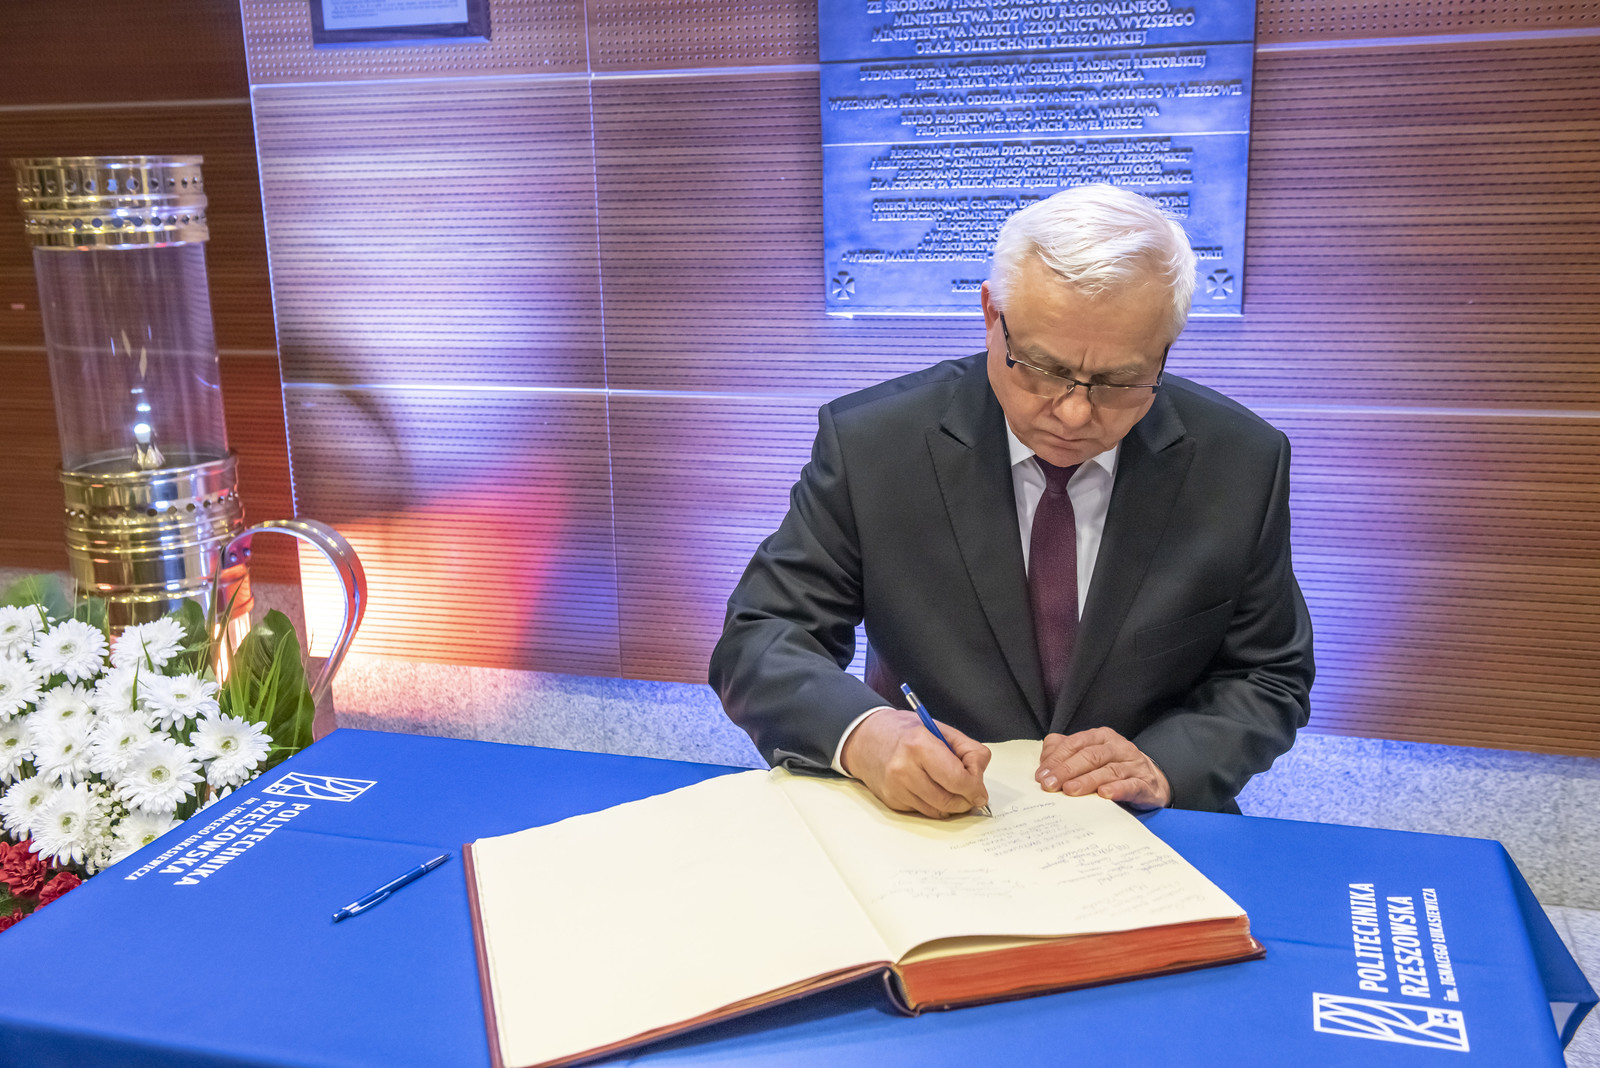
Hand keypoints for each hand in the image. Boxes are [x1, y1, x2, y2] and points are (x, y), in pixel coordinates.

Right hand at [840, 708, 990, 818]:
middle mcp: (905, 769)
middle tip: (971, 794)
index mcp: (920, 745)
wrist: (866, 739)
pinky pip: (924, 812)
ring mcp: (896, 788)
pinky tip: (930, 789)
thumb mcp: (940, 730)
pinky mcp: (892, 801)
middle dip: (966, 801)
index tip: (980, 791)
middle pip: (949, 800)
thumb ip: (968, 750)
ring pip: (938, 811)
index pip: (958, 779)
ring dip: (951, 806)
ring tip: (951, 790)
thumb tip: (979, 776)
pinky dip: (934, 805)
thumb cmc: (905, 732)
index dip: (975, 789)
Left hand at [1036, 727, 1170, 809]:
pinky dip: (1117, 789)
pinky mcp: (1145, 783)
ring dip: (1087, 781)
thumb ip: (1066, 754)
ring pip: (1108, 770)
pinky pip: (1131, 785)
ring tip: (1070, 790)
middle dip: (1067, 770)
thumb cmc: (1112, 767)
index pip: (1075, 743)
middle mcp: (1118, 747)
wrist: (1151, 781)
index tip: (1041, 775)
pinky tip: (1104, 795)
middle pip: (1090, 756)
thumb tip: (1044, 763)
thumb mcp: (1089, 756)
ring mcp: (1133, 765)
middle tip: (1050, 784)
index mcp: (1101, 737)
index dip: (1057, 758)